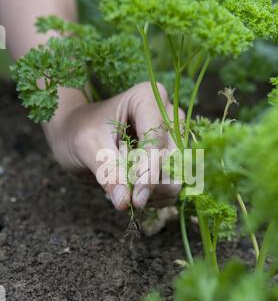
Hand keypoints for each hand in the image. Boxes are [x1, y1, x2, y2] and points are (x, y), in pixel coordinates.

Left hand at [44, 82, 183, 210]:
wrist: (76, 134)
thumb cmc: (79, 130)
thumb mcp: (87, 147)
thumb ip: (108, 171)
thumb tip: (125, 202)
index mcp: (149, 98)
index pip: (158, 139)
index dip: (149, 171)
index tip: (136, 199)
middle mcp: (168, 114)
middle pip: (174, 158)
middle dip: (152, 184)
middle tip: (127, 197)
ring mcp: (173, 137)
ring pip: (178, 175)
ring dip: (154, 193)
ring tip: (125, 193)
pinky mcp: (172, 157)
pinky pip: (173, 185)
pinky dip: (154, 197)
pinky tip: (133, 194)